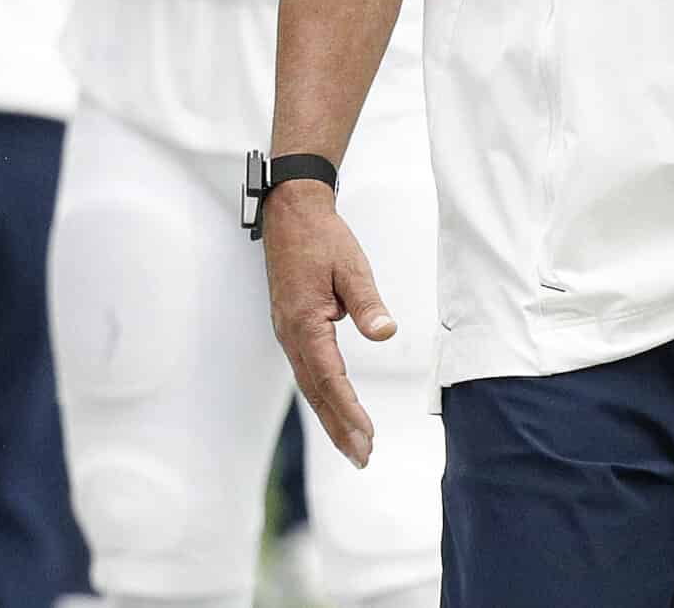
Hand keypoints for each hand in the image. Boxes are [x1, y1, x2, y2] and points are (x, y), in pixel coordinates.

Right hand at [261, 184, 396, 466]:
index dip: (348, 409)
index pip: (330, 377)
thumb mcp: (351, 266)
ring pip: (311, 385)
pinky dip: (323, 396)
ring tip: (354, 447)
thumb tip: (385, 333)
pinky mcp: (292, 328)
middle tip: (362, 459)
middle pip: (317, 392)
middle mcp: (291, 334)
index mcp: (305, 322)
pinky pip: (308, 371)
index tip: (367, 435)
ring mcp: (288, 333)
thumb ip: (367, 302)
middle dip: (339, 428)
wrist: (291, 214)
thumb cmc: (322, 238)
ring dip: (331, 417)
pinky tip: (336, 410)